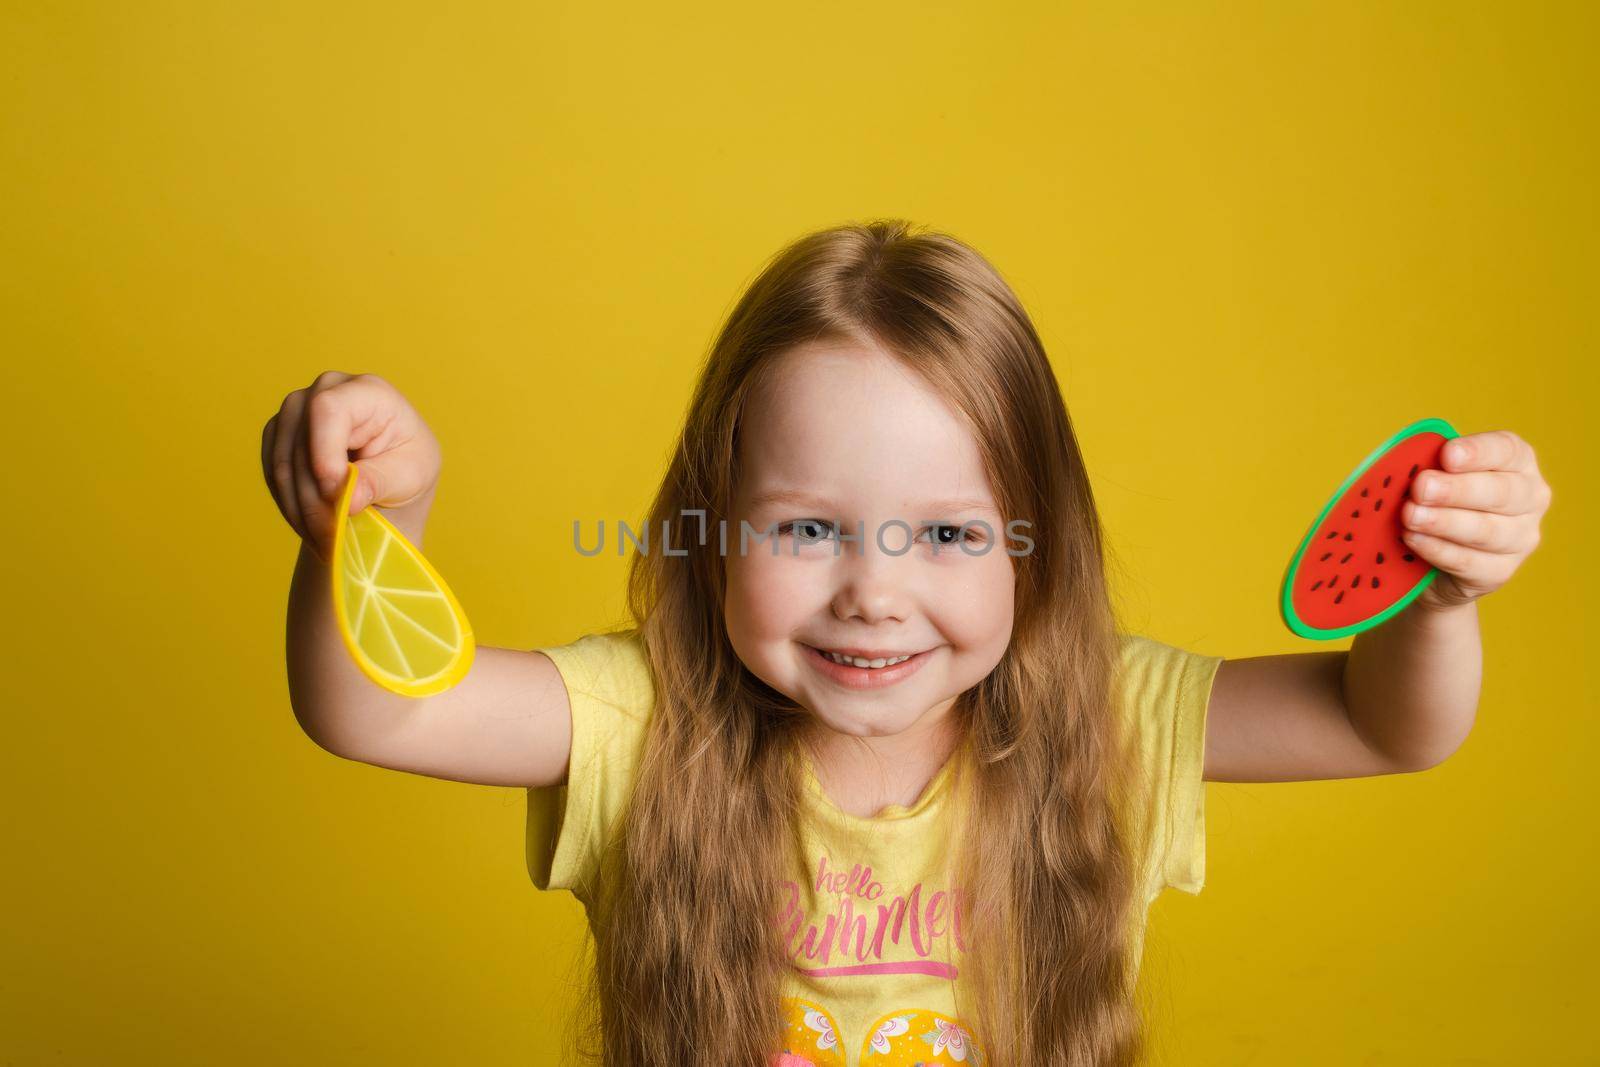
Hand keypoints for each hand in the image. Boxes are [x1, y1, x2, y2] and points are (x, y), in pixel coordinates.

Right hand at [260, 371, 442, 564]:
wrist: (392, 477)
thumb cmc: (409, 467)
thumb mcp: (411, 475)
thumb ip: (380, 481)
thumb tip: (347, 500)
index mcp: (367, 390)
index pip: (328, 409)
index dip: (323, 452)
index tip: (334, 494)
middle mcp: (326, 390)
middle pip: (300, 442)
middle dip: (315, 497)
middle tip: (332, 537)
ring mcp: (297, 410)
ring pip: (282, 464)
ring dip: (301, 509)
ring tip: (325, 541)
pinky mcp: (279, 434)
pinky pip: (272, 474)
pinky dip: (290, 506)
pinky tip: (312, 527)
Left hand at [1400, 430, 1551, 611]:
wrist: (1434, 560)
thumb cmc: (1436, 500)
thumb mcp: (1434, 474)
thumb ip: (1429, 463)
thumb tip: (1407, 460)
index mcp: (1517, 462)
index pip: (1506, 450)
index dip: (1477, 452)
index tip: (1448, 454)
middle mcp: (1529, 498)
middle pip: (1500, 492)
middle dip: (1456, 490)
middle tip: (1421, 488)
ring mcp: (1520, 538)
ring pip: (1486, 530)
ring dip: (1444, 522)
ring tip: (1410, 516)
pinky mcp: (1499, 571)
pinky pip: (1468, 561)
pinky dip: (1437, 549)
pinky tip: (1413, 539)